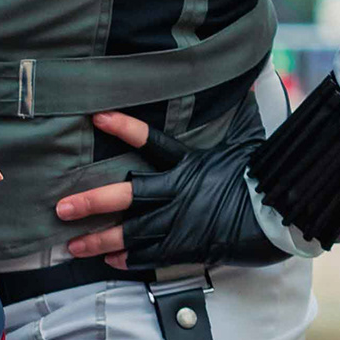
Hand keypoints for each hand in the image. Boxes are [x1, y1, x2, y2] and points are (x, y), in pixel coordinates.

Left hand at [55, 109, 284, 268]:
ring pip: (128, 234)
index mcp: (188, 164)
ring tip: (71, 246)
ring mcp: (176, 225)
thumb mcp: (249, 142)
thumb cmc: (262, 178)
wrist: (278, 220)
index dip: (123, 127)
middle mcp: (176, 194)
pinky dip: (126, 259)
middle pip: (124, 196)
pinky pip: (147, 256)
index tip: (97, 116)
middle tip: (62, 208)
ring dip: (97, 241)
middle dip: (91, 202)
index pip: (150, 140)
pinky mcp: (183, 249)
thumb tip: (250, 78)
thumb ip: (240, 114)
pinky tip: (108, 260)